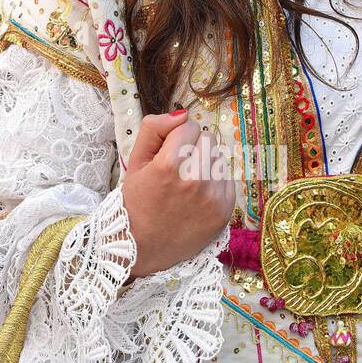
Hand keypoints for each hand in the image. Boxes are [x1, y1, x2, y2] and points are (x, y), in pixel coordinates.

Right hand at [121, 110, 234, 278]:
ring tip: (186, 185)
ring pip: (219, 157)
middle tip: (177, 170)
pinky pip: (227, 179)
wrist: (143, 248)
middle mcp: (195, 180)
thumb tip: (181, 114)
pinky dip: (214, 184)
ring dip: (205, 164)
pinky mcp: (225, 210)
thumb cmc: (136, 202)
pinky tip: (196, 198)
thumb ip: (154, 130)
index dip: (176, 137)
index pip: (190, 125)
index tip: (167, 153)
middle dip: (193, 148)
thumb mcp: (135, 162)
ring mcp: (213, 196)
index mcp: (169, 165)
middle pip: (208, 138)